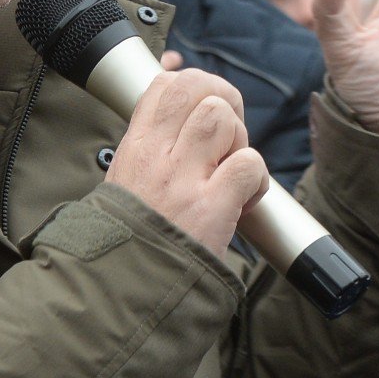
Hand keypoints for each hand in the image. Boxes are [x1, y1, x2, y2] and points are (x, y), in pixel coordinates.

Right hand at [103, 57, 269, 256]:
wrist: (121, 293)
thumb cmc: (131, 243)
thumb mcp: (125, 186)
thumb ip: (153, 154)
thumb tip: (182, 125)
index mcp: (135, 149)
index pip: (166, 84)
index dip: (195, 87)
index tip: (205, 112)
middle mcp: (157, 156)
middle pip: (196, 88)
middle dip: (222, 101)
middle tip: (226, 136)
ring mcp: (183, 180)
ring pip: (221, 117)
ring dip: (237, 140)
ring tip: (227, 171)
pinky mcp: (211, 208)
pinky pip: (248, 163)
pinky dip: (256, 179)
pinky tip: (243, 200)